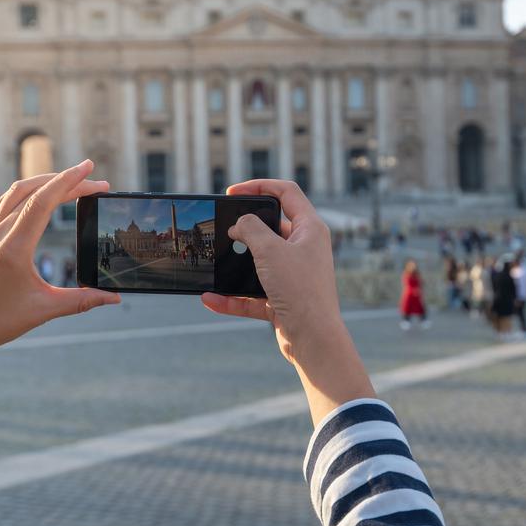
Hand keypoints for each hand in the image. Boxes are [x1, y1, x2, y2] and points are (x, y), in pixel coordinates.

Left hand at [0, 160, 119, 397]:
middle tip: (94, 182)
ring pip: (16, 193)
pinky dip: (26, 193)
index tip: (90, 168)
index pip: (43, 201)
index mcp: (14, 248)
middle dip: (66, 181)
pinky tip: (37, 198)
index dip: (69, 181)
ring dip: (44, 182)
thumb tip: (113, 297)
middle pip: (33, 191)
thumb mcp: (42, 311)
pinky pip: (4, 204)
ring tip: (69, 183)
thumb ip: (81, 301)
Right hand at [201, 179, 374, 425]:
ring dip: (237, 264)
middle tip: (223, 226)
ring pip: (259, 262)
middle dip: (245, 227)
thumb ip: (250, 229)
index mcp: (310, 228)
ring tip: (214, 262)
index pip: (286, 193)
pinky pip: (254, 293)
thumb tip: (239, 224)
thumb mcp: (270, 250)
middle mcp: (304, 248)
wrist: (314, 339)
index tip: (233, 192)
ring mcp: (294, 274)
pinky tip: (211, 299)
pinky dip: (234, 296)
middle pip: (271, 227)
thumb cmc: (300, 290)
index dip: (259, 186)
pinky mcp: (284, 298)